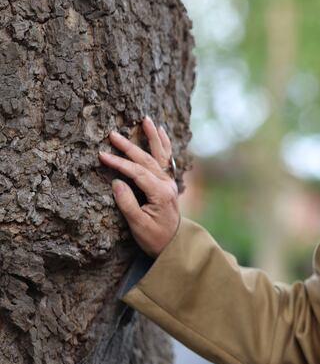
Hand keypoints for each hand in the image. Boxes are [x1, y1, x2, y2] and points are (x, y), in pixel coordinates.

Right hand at [98, 116, 180, 257]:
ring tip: (145, 119)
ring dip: (151, 137)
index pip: (137, 173)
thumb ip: (127, 204)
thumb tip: (116, 182)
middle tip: (112, 134)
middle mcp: (167, 184)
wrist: (173, 244)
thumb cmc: (154, 237)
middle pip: (146, 160)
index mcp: (161, 194)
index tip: (102, 155)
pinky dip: (163, 144)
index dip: (119, 163)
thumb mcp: (138, 225)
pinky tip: (160, 131)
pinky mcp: (167, 181)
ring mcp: (169, 182)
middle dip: (129, 147)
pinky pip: (166, 158)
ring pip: (158, 155)